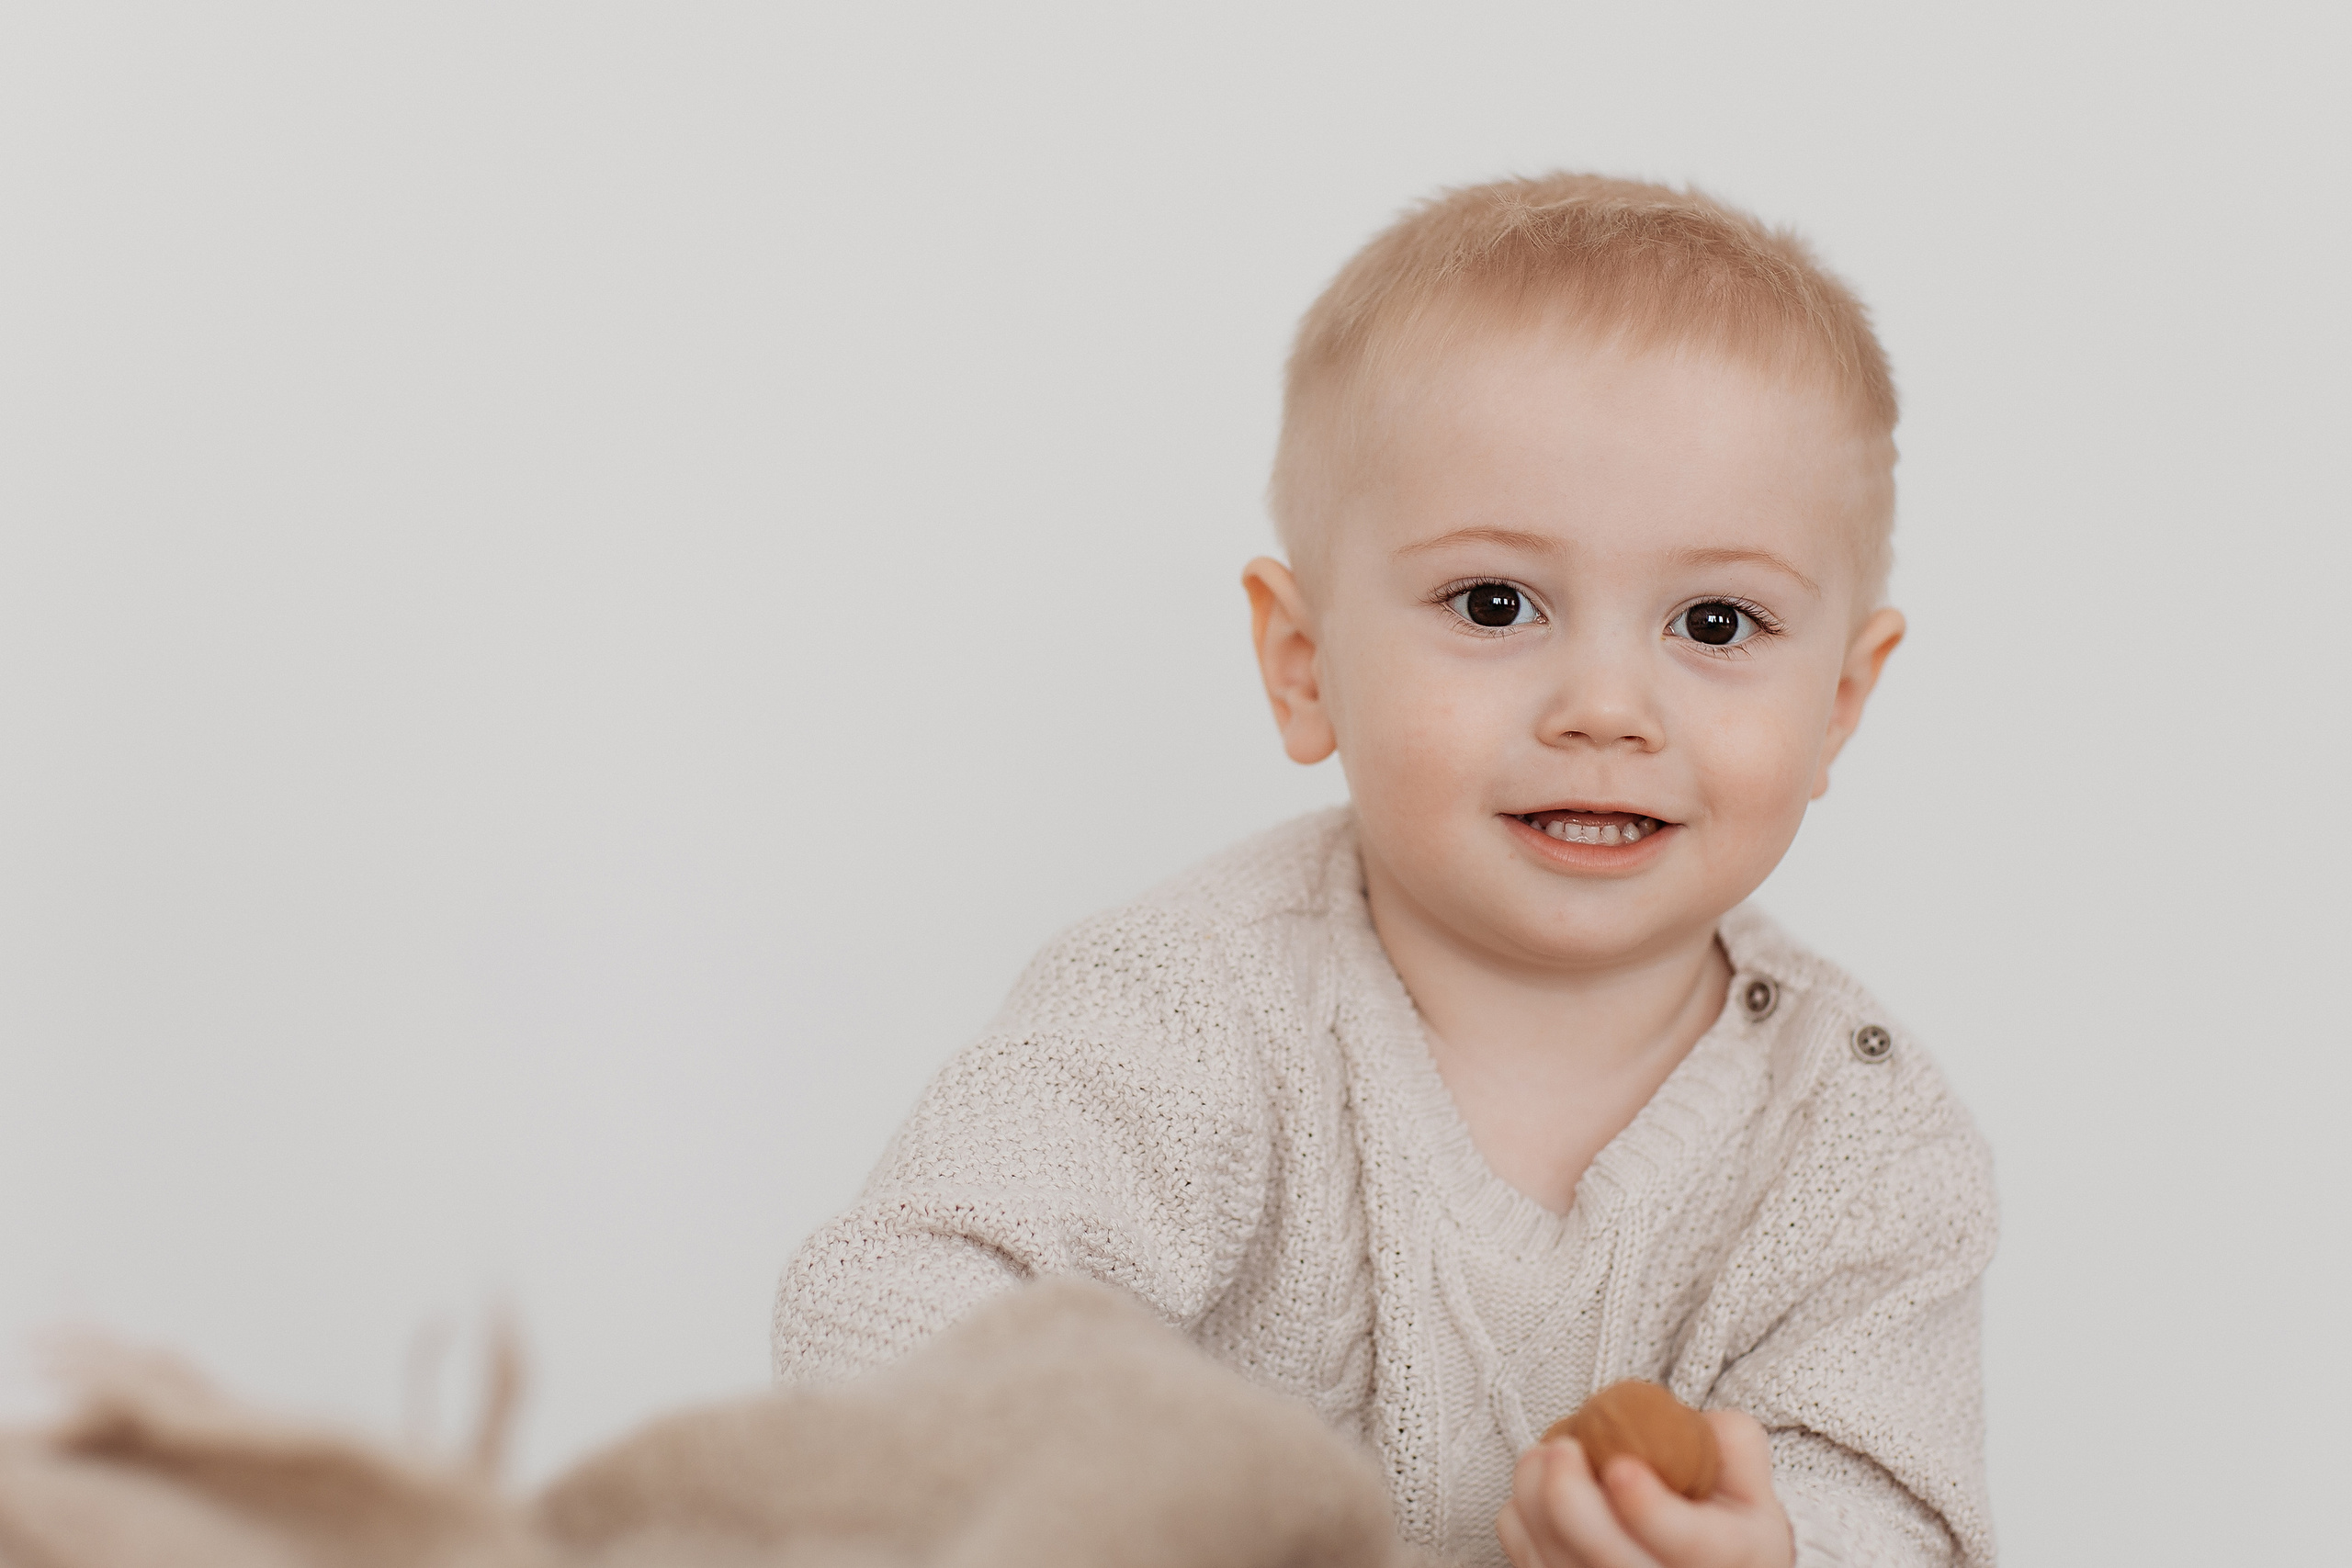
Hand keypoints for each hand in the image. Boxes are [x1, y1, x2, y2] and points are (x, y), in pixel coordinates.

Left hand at [1496, 1409, 1792, 1567]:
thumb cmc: (1726, 1531)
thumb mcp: (1752, 1491)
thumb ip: (1732, 1446)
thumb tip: (1688, 1419)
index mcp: (1720, 1557)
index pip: (1683, 1542)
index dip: (1648, 1508)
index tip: (1621, 1467)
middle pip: (1603, 1558)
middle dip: (1569, 1497)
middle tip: (1562, 1446)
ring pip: (1554, 1558)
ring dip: (1534, 1497)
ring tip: (1543, 1454)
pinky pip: (1527, 1559)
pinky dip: (1521, 1518)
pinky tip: (1536, 1487)